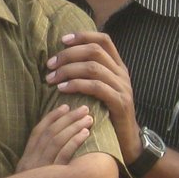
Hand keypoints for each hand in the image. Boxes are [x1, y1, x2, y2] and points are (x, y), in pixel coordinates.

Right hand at [17, 103, 93, 171]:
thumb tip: (55, 147)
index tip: (65, 107)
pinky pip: (64, 155)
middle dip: (67, 118)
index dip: (51, 117)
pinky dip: (74, 142)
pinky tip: (86, 133)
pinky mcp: (53, 177)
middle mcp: (31, 161)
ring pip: (56, 140)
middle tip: (84, 108)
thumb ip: (40, 164)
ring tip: (88, 118)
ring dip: (73, 126)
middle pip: (49, 133)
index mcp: (26, 159)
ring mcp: (41, 168)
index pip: (37, 133)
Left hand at [45, 32, 140, 162]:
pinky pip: (96, 87)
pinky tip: (62, 89)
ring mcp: (123, 88)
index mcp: (118, 67)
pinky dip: (76, 85)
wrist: (128, 141)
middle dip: (69, 54)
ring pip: (93, 67)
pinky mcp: (120, 103)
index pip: (103, 40)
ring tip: (51, 78)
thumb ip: (89, 75)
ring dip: (68, 70)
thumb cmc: (107, 115)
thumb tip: (63, 61)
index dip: (83, 36)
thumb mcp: (101, 91)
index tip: (62, 40)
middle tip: (50, 65)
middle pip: (94, 51)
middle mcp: (122, 74)